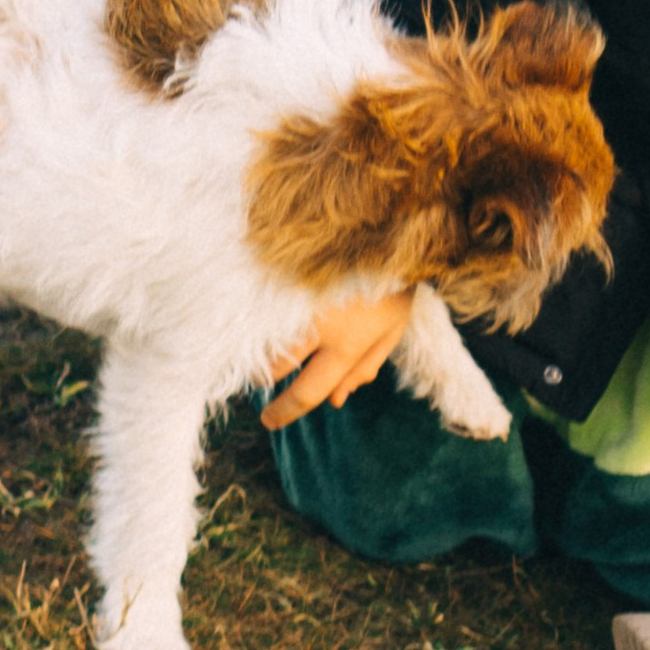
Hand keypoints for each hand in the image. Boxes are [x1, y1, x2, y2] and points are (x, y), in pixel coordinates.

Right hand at [260, 288, 413, 428]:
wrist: (389, 228)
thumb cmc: (392, 283)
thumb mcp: (392, 330)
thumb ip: (364, 367)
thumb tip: (335, 400)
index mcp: (346, 345)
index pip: (307, 393)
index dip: (285, 412)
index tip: (269, 420)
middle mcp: (318, 327)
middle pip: (273, 368)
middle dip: (265, 377)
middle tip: (265, 374)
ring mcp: (298, 299)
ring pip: (261, 339)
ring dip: (259, 348)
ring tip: (266, 342)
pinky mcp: (284, 274)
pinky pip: (258, 308)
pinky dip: (256, 320)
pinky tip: (260, 316)